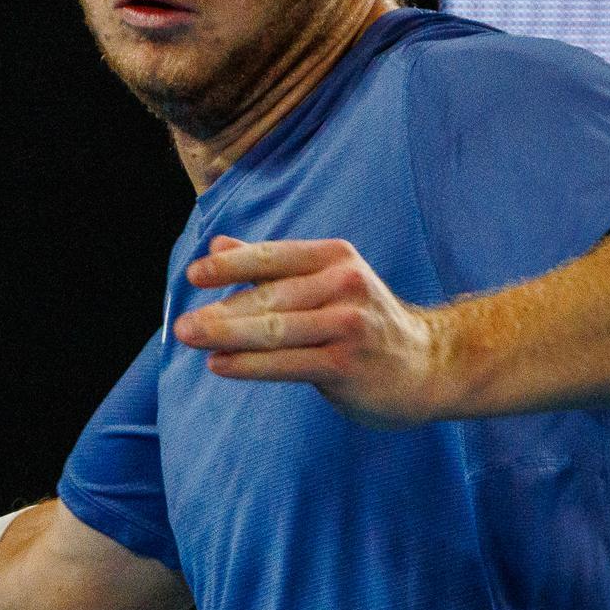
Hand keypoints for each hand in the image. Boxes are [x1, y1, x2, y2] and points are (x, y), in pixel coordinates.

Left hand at [172, 235, 447, 428]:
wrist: (429, 365)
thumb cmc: (363, 321)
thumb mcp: (326, 281)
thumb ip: (272, 265)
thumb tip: (216, 244)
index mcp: (335, 257)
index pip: (273, 257)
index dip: (232, 266)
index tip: (194, 275)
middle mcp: (344, 284)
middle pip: (268, 298)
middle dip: (220, 312)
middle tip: (181, 327)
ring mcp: (348, 324)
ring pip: (273, 330)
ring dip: (226, 336)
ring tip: (190, 339)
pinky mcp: (346, 364)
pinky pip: (286, 363)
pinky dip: (248, 364)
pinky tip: (219, 365)